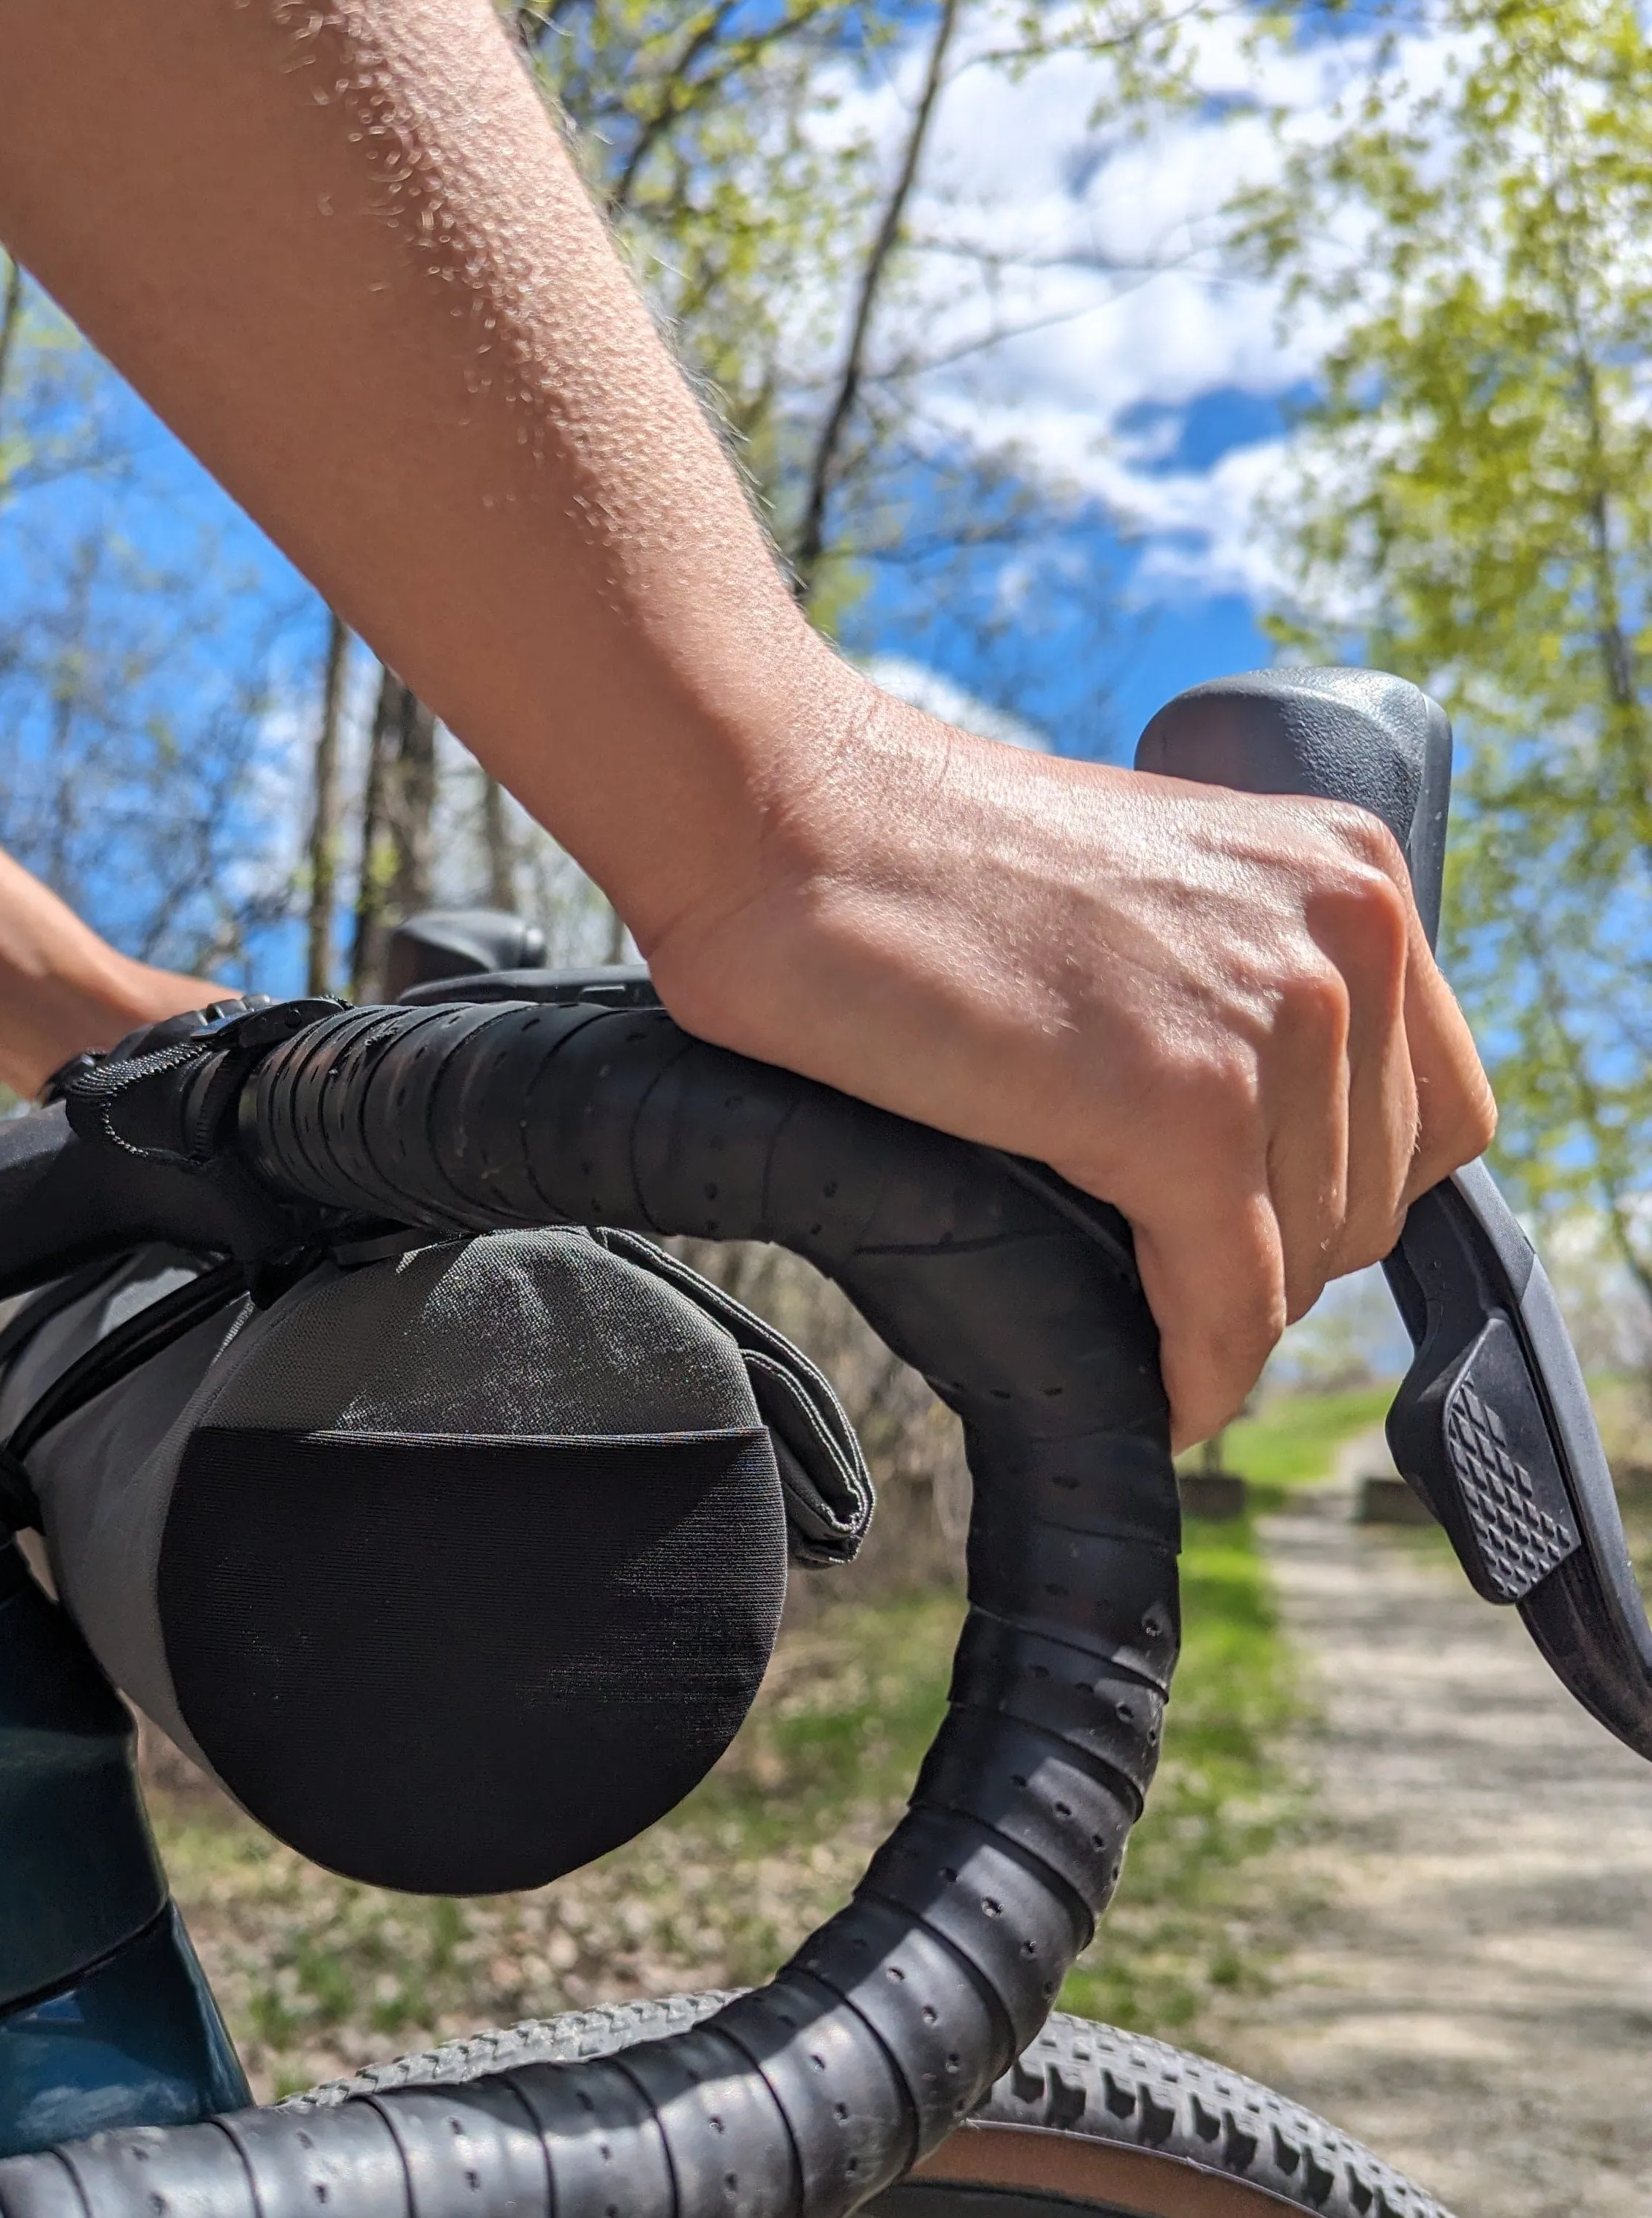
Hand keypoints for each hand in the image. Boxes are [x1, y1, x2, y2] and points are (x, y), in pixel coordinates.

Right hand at [640, 662, 1495, 1451]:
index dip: (1342, 1190)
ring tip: (1139, 1326)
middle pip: (1375, 1196)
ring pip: (1303, 1262)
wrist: (784, 822)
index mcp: (1346, 869)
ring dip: (1221, 1316)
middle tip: (1165, 1282)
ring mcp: (1273, 1021)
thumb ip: (1233, 977)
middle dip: (1276, 1259)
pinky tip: (1155, 1395)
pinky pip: (1228, 1306)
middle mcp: (1343, 933)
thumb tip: (1253, 1135)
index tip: (1257, 1229)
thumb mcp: (1145, 892)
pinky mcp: (1182, 1112)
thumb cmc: (916, 864)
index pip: (1433, 1107)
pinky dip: (1194, 1373)